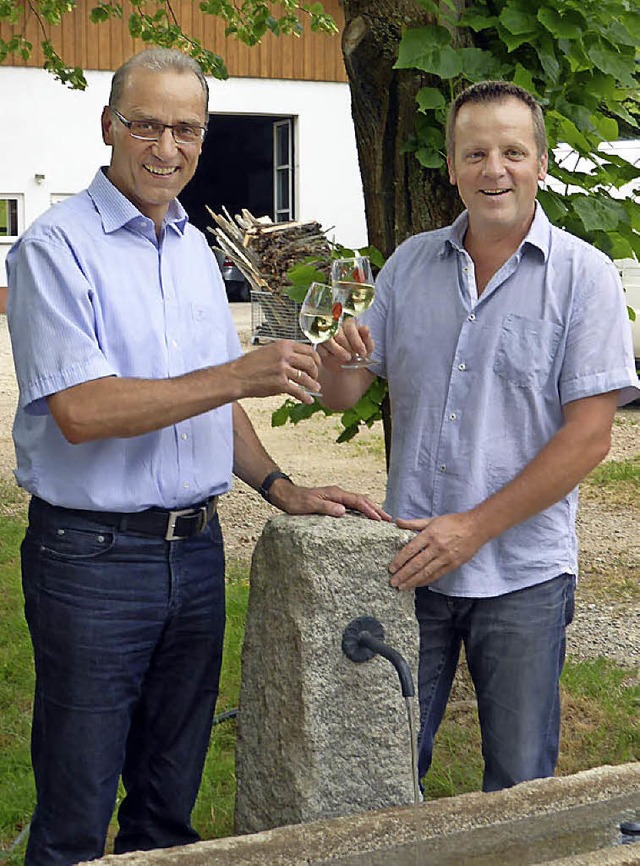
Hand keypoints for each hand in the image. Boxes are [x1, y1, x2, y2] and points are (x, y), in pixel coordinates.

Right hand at [229, 340, 321, 402]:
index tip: (317, 364)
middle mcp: (285, 356)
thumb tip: (297, 360)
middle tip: (315, 377)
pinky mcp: (280, 384)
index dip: (316, 358)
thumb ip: (283, 353)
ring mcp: (283, 370)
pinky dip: (305, 397)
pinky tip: (308, 400)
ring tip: (315, 387)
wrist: (237, 376)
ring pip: (306, 378)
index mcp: (283, 345)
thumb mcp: (268, 351)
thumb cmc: (249, 365)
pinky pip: (298, 391)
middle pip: (310, 363)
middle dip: (316, 371)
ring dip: (313, 384)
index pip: (308, 349)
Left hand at [268, 479, 390, 520]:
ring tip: (381, 520)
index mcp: (335, 493)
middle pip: (362, 500)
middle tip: (388, 520)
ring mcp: (336, 498)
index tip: (379, 519)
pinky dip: (361, 511)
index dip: (369, 510)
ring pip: (358, 503)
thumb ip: (326, 507)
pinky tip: (364, 519)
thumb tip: (343, 511)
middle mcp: (338, 494)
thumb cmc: (296, 501)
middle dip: (376, 509)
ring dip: (370, 510)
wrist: (285, 495)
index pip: (357, 501)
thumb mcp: (310, 505)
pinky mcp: (333, 503)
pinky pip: (351, 506)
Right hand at [317, 319, 373, 371]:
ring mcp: (326, 336)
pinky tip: (335, 359)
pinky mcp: (319, 345)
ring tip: (347, 358)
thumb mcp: (367, 348)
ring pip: (328, 340)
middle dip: (348, 347)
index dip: (356, 340)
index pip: (349, 325)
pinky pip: (321, 348)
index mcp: (348, 325)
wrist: (348, 370)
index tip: (362, 352)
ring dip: (338, 351)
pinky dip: (329, 355)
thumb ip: (367, 338)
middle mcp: (336, 327)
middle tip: (354, 356)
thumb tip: (365, 328)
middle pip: (339, 334)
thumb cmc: (358, 355)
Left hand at [389, 511, 486, 589]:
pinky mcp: (453, 564)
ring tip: (402, 587)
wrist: (476, 527)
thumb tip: (398, 522)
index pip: (410, 550)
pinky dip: (426, 580)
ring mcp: (445, 557)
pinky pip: (437, 575)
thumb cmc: (453, 522)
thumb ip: (414, 523)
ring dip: (412, 581)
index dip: (399, 560)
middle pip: (416, 564)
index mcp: (429, 534)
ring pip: (425, 572)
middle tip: (393, 582)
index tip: (391, 568)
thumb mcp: (432, 520)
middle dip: (403, 575)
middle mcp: (436, 547)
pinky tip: (417, 584)